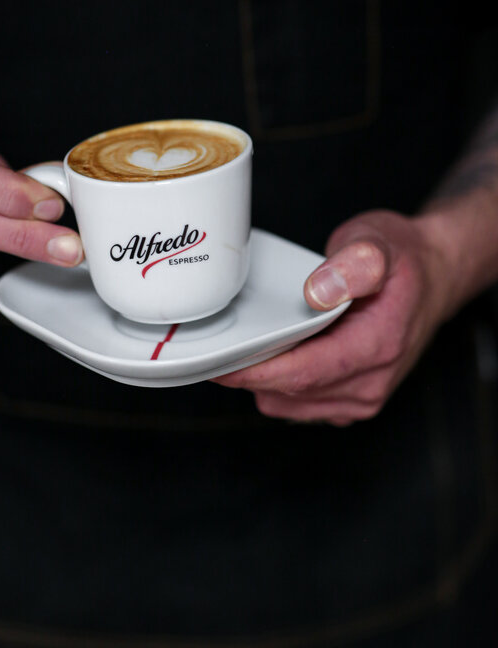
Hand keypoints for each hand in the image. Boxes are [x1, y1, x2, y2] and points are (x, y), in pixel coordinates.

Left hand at [214, 210, 452, 425]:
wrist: (432, 278)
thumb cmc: (403, 261)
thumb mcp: (379, 242)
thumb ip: (353, 263)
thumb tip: (318, 291)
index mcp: (378, 346)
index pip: (303, 373)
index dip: (255, 371)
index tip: (219, 362)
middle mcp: (370, 382)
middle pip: (290, 392)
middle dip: (248, 373)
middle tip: (216, 347)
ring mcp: (360, 397)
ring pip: (288, 404)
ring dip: (262, 381)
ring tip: (246, 346)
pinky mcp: (349, 401)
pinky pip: (298, 405)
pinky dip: (278, 386)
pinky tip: (273, 356)